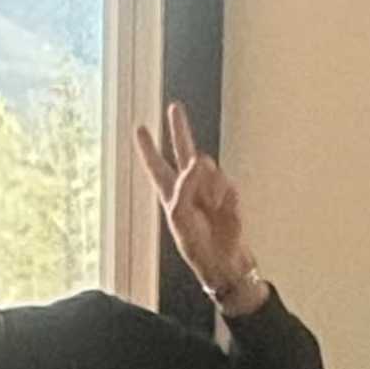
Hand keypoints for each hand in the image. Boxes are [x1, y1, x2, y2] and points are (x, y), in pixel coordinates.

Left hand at [135, 100, 259, 308]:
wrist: (224, 260)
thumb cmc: (197, 245)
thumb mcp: (181, 216)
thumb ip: (185, 185)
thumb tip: (196, 161)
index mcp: (171, 195)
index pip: (157, 166)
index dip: (148, 148)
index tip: (140, 128)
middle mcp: (190, 188)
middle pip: (183, 151)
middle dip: (179, 129)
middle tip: (174, 107)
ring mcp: (210, 189)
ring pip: (209, 166)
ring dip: (209, 185)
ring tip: (211, 206)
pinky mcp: (229, 194)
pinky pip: (226, 182)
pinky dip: (224, 195)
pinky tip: (225, 210)